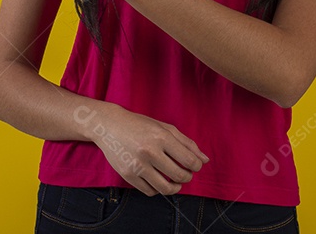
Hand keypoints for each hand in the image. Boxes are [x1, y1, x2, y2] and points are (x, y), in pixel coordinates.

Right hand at [85, 103, 209, 196]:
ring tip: (176, 182)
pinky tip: (159, 181)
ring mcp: (137, 165)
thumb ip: (187, 143)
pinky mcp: (127, 175)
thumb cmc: (140, 125)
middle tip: (186, 174)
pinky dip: (158, 189)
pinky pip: (150, 191)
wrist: (109, 126)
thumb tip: (205, 160)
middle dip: (187, 177)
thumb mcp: (165, 128)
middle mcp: (149, 152)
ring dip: (175, 188)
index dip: (196, 166)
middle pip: (179, 175)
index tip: (195, 165)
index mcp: (162, 137)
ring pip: (165, 188)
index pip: (189, 160)